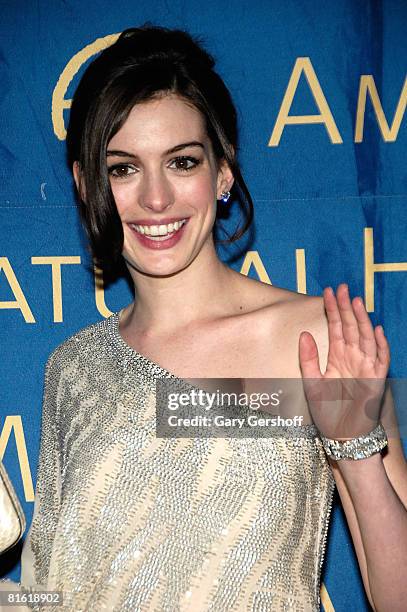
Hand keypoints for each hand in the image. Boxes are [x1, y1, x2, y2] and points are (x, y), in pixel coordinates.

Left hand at [299, 283, 389, 439]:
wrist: (342, 435)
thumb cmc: (327, 410)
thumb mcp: (311, 383)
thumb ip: (307, 359)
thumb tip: (304, 333)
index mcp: (337, 355)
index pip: (335, 326)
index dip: (332, 309)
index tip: (327, 292)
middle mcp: (352, 357)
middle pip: (350, 327)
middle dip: (346, 307)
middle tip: (342, 287)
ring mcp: (365, 366)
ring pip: (365, 337)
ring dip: (362, 319)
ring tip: (356, 301)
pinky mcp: (376, 379)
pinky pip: (381, 358)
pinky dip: (379, 344)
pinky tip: (376, 330)